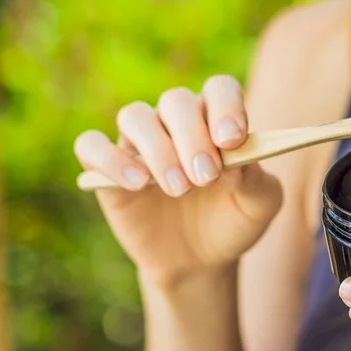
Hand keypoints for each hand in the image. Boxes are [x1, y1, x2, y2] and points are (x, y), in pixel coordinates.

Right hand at [73, 75, 282, 284]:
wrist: (198, 260)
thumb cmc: (232, 222)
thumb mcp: (259, 207)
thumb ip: (256, 180)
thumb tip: (236, 160)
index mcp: (216, 120)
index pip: (220, 90)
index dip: (226, 107)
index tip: (232, 141)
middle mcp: (175, 122)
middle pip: (176, 101)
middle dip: (192, 137)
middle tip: (206, 178)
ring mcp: (139, 142)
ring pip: (135, 116)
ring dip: (158, 149)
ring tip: (178, 189)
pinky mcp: (106, 168)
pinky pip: (91, 145)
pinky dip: (110, 159)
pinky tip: (137, 184)